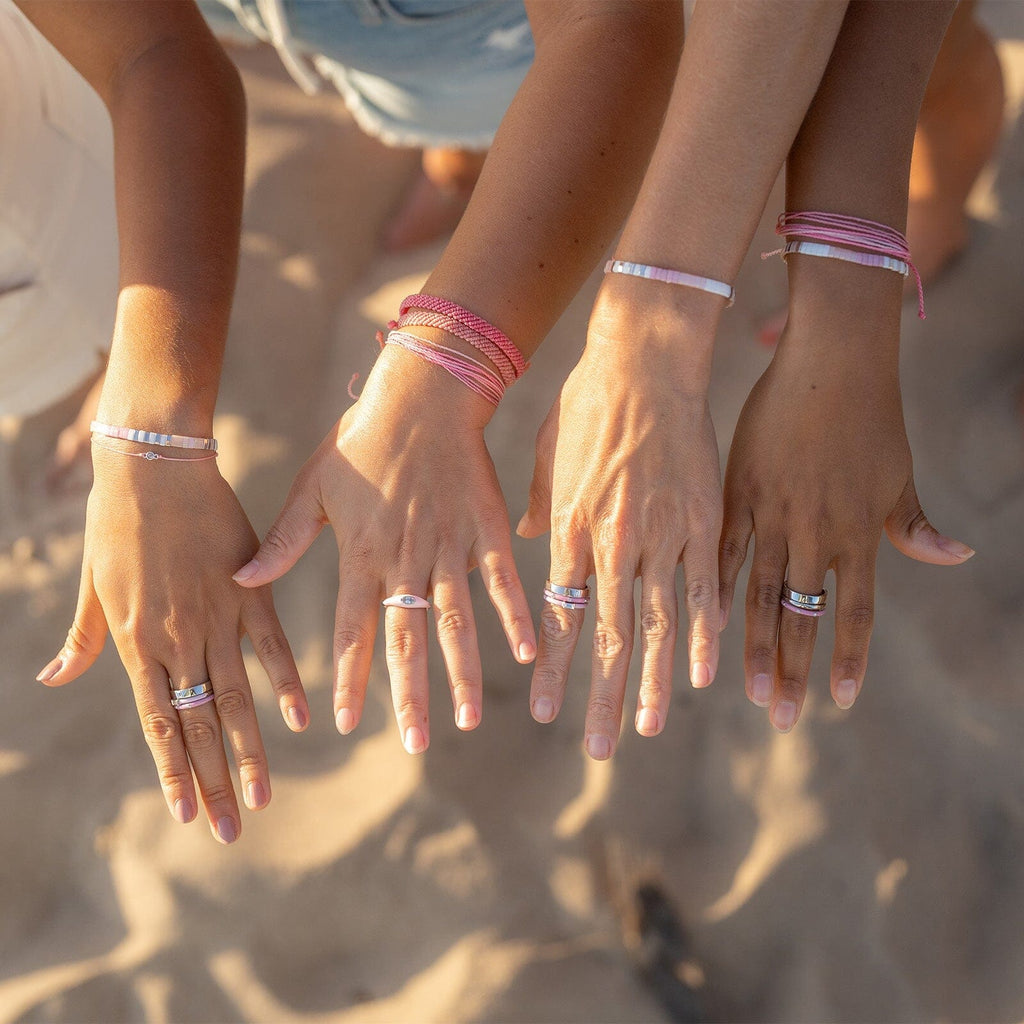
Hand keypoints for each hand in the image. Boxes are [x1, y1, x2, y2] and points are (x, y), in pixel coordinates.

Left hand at [35, 449, 308, 843]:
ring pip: (235, 699)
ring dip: (249, 753)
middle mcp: (178, 640)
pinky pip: (272, 647)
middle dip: (214, 784)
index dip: (175, 773)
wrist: (153, 464)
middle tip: (232, 832)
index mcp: (136, 642)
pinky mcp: (251, 590)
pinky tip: (302, 720)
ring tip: (263, 798)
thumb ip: (82, 638)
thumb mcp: (91, 584)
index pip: (158, 724)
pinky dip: (287, 684)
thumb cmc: (114, 521)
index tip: (190, 816)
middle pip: (199, 726)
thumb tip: (52, 679)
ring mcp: (218, 617)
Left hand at [232, 345, 535, 753]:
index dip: (349, 679)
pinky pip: (503, 581)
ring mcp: (449, 547)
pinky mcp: (486, 529)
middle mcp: (405, 560)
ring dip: (462, 673)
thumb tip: (242, 581)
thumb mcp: (312, 488)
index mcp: (360, 555)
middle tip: (416, 744)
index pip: (351, 631)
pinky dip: (515, 616)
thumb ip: (283, 541)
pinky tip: (529, 653)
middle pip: (406, 640)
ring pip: (456, 621)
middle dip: (410, 697)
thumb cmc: (361, 439)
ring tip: (468, 719)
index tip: (346, 723)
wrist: (422, 395)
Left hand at [518, 299, 722, 758]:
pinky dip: (705, 636)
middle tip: (595, 747)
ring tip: (649, 729)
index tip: (545, 712)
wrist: (645, 360)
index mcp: (568, 529)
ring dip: (653, 683)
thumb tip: (527, 545)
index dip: (553, 669)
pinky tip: (706, 676)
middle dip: (600, 697)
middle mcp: (612, 543)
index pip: (557, 617)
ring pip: (656, 626)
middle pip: (605, 637)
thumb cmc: (588, 402)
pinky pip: (705, 590)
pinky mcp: (704, 521)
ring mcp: (661, 535)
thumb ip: (539, 508)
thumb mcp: (550, 455)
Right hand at [718, 323, 973, 731]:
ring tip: (748, 690)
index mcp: (858, 532)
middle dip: (795, 671)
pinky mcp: (739, 492)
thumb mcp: (898, 473)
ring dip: (755, 646)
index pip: (855, 612)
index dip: (846, 658)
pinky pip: (726, 550)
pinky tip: (704, 623)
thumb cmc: (871, 416)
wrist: (830, 361)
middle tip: (782, 718)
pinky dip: (716, 588)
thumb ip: (913, 523)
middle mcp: (816, 533)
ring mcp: (774, 514)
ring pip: (763, 595)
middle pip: (805, 616)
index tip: (837, 701)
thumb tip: (957, 557)